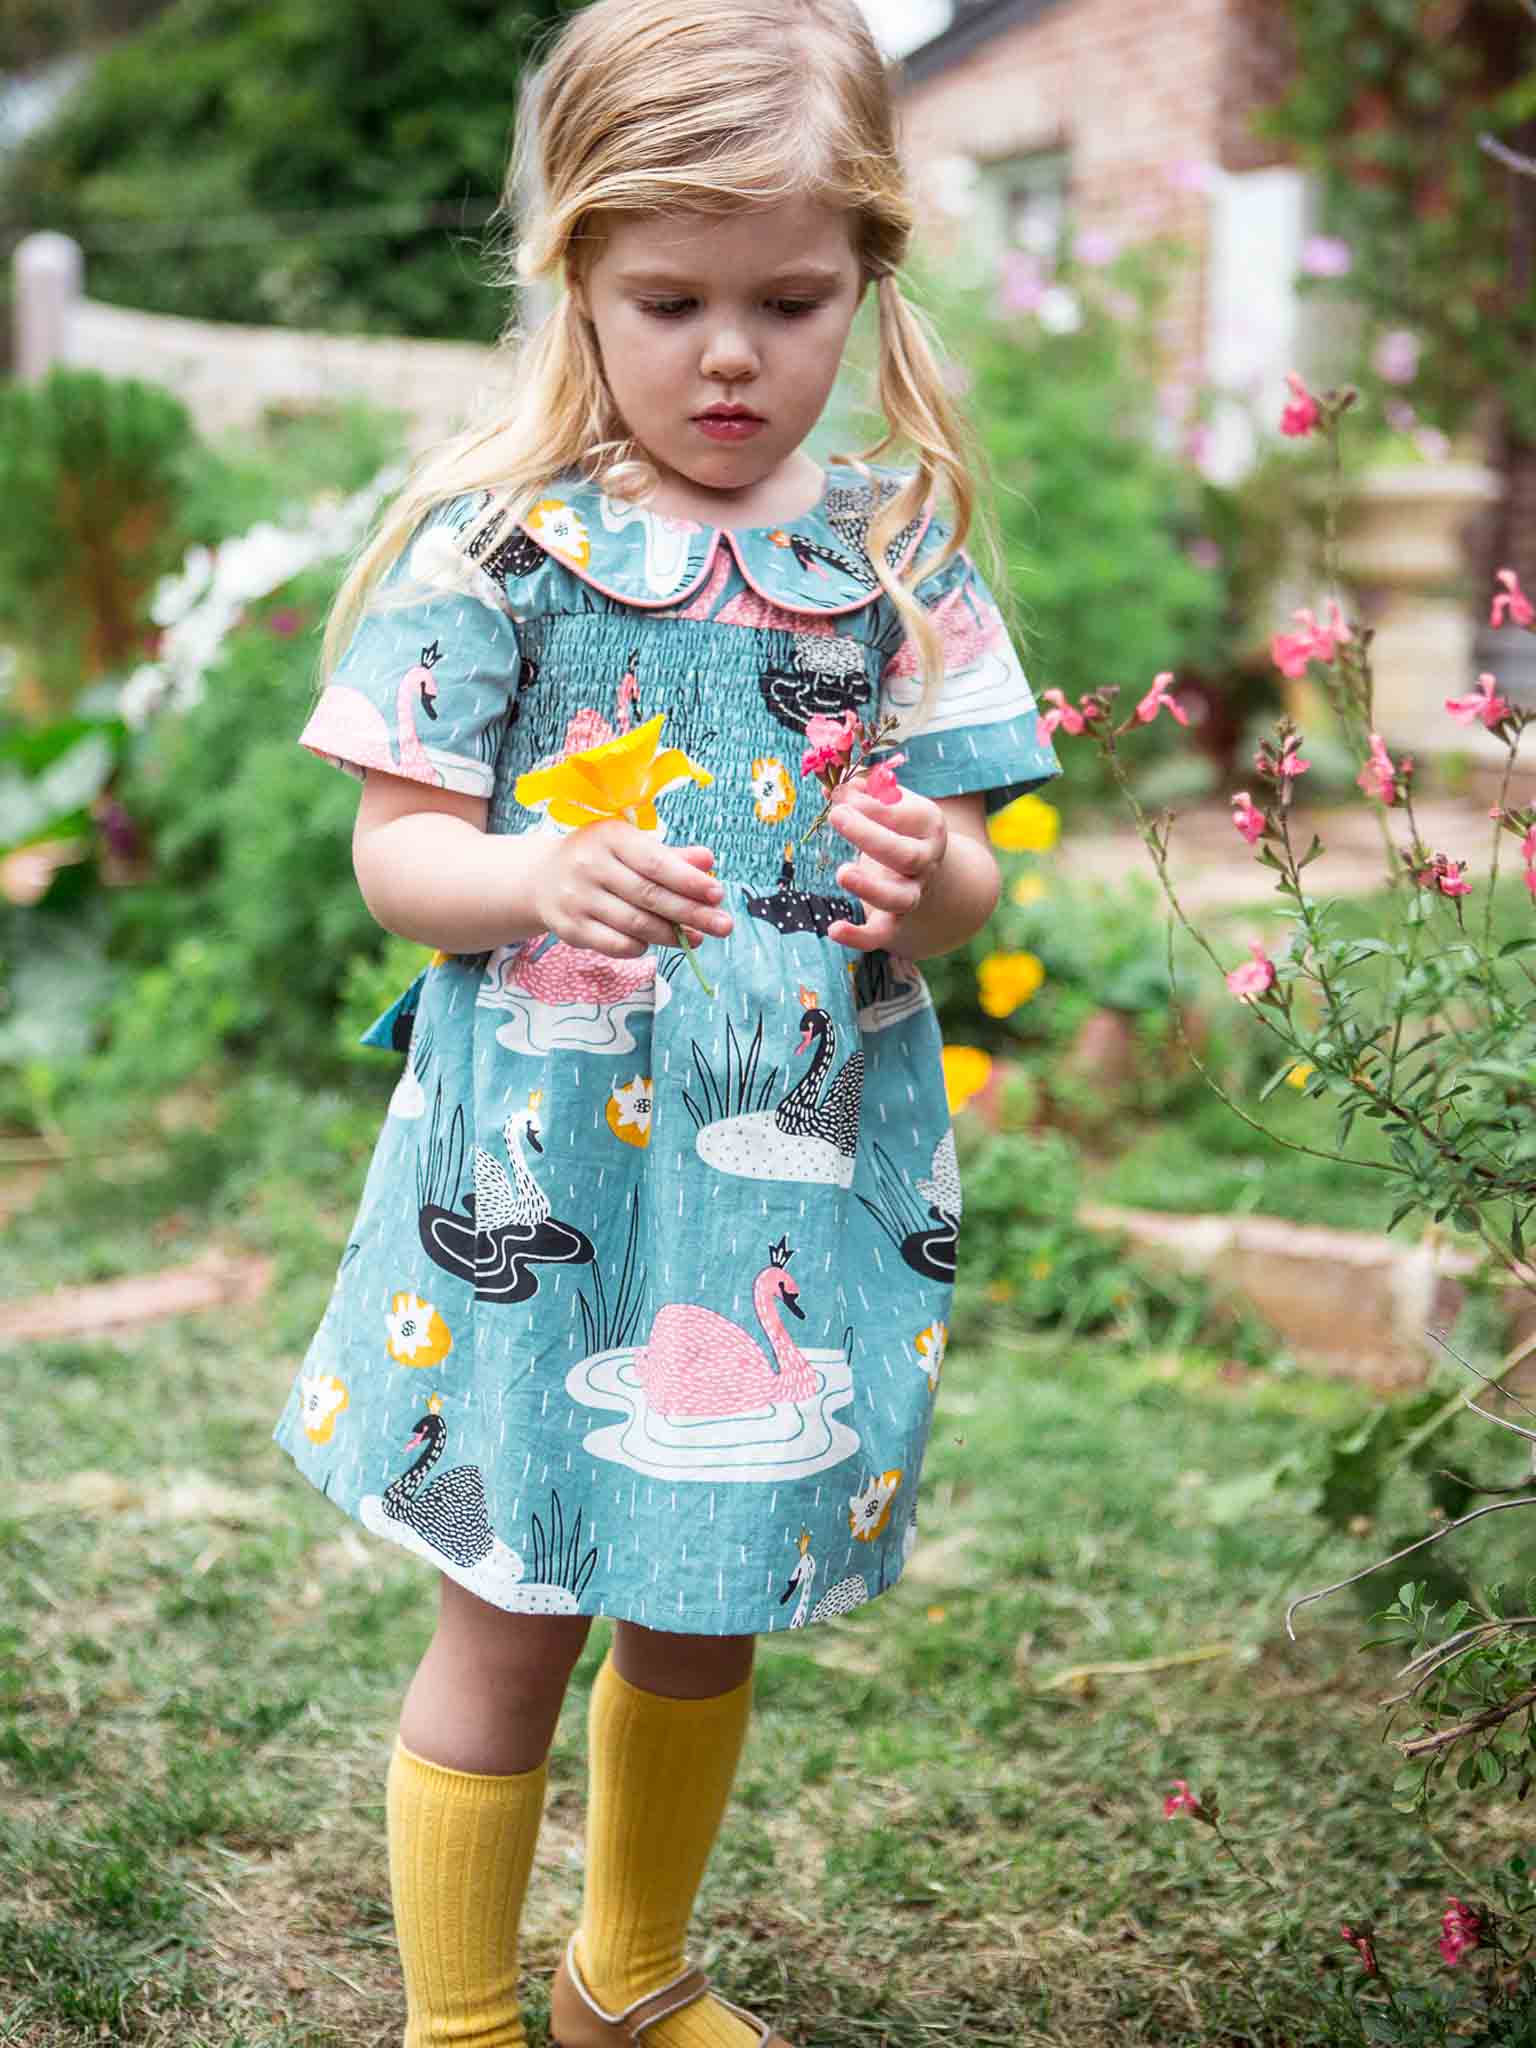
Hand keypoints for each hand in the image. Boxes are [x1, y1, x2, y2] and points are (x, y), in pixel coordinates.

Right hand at [528, 820, 733, 957]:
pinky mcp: (570, 928)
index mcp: (610, 837)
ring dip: (671, 935)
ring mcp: (577, 899)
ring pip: (635, 924)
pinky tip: (654, 943)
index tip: (718, 894)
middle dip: (691, 913)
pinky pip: (616, 945)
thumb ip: (670, 856)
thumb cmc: (599, 859)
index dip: (689, 881)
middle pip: (649, 896)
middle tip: (723, 925)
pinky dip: (641, 947)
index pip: (655, 862)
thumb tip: (708, 861)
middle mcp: (590, 866)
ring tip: (697, 938)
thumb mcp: (630, 847)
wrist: (541, 879)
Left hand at [825, 778, 946, 951]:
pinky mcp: (894, 921)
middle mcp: (925, 862)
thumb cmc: (897, 825)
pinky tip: (834, 929)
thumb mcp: (889, 802)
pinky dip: (859, 937)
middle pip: (906, 856)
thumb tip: (834, 789)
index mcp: (928, 826)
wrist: (924, 868)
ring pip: (900, 899)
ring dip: (870, 888)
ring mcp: (911, 894)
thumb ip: (864, 792)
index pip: (903, 815)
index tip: (840, 795)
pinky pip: (881, 934)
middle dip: (870, 836)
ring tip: (843, 873)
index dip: (871, 805)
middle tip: (837, 816)